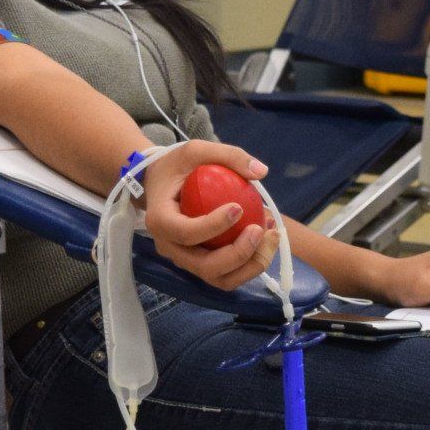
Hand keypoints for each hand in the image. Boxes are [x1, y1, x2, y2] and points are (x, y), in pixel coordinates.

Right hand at [138, 141, 281, 290]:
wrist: (158, 184)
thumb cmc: (175, 167)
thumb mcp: (196, 151)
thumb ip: (228, 156)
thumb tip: (261, 172)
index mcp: (160, 220)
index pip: (186, 233)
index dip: (214, 226)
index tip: (239, 207)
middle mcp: (169, 247)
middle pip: (205, 266)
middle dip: (239, 253)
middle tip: (261, 228)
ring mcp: (185, 260)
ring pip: (220, 278)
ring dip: (251, 263)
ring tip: (271, 235)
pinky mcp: (200, 264)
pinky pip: (227, 274)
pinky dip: (250, 263)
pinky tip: (266, 237)